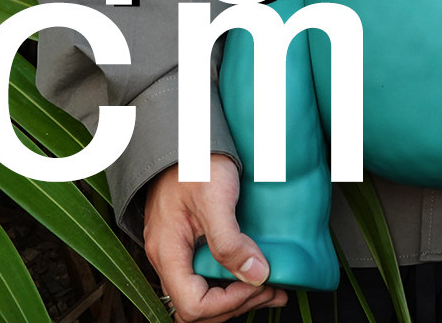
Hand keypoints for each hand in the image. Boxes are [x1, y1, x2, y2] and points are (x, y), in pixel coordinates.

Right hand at [144, 155, 287, 321]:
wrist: (185, 135)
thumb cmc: (194, 160)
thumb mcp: (215, 199)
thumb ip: (229, 241)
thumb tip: (257, 276)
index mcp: (167, 252)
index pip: (193, 304)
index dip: (229, 302)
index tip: (258, 284)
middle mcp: (168, 257)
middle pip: (198, 305)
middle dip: (238, 303)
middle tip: (273, 290)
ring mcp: (177, 249)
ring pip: (203, 292)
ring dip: (238, 295)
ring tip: (271, 286)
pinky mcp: (188, 240)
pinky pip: (206, 273)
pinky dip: (232, 279)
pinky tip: (255, 269)